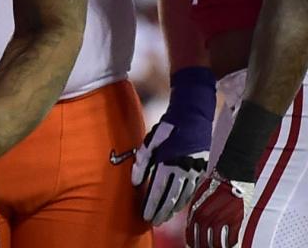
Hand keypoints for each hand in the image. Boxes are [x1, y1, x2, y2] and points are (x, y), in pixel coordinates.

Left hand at [132, 67, 215, 224]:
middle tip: (153, 222)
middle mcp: (184, 169)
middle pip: (172, 197)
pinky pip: (192, 189)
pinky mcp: (201, 168)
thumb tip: (136, 183)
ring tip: (164, 217)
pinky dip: (184, 199)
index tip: (145, 216)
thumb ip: (142, 164)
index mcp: (169, 162)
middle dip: (162, 211)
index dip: (152, 205)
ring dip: (173, 208)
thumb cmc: (166, 129)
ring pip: (184, 196)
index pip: (159, 190)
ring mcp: (195, 170)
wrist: (193, 116)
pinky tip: (177, 205)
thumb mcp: (149, 143)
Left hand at [186, 172, 254, 247]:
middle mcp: (206, 218)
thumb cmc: (215, 184)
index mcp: (195, 212)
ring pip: (217, 243)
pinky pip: (232, 240)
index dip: (193, 243)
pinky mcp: (235, 220)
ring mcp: (221, 220)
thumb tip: (193, 224)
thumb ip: (196, 212)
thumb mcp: (199, 197)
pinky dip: (231, 245)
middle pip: (203, 242)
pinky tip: (231, 246)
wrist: (231, 175)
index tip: (195, 247)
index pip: (191, 235)